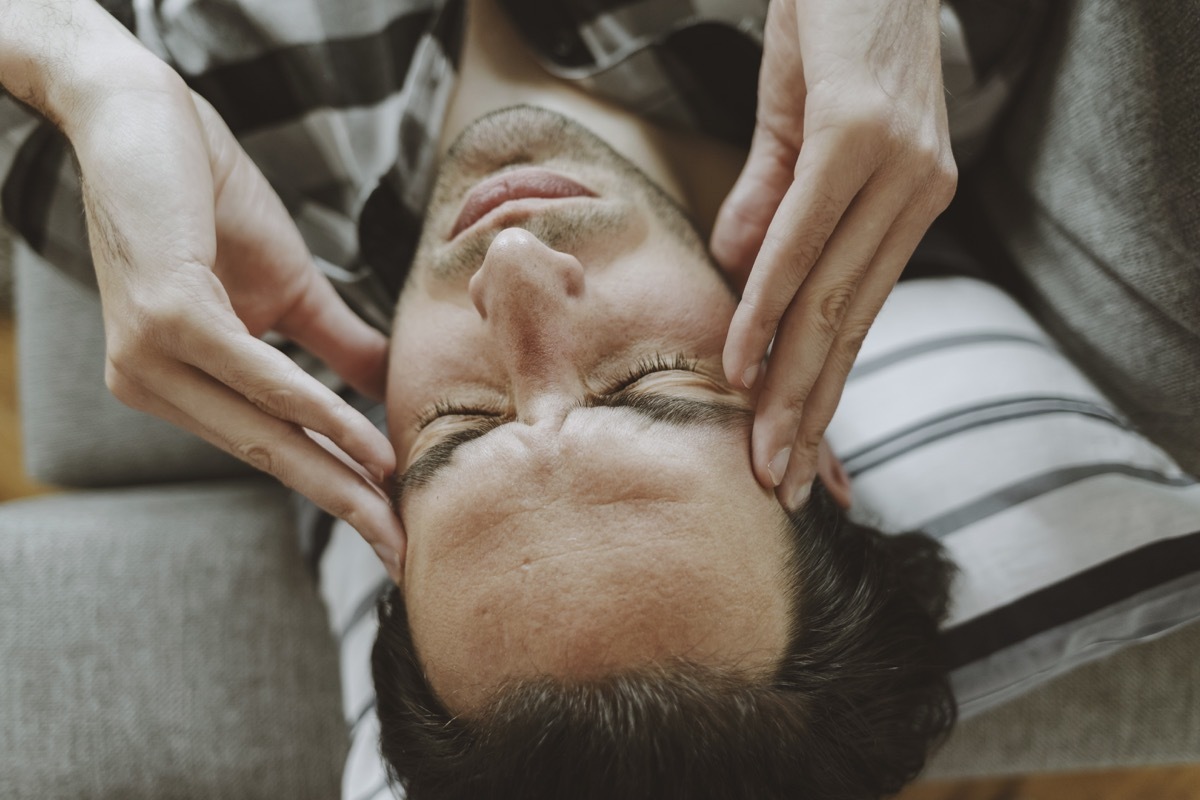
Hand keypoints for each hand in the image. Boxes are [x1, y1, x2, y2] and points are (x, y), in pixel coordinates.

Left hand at [69, 69, 404, 579]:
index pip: (269, 451)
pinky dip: (319, 411)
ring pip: (265, 429)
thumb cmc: (207, 196)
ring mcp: (153, 355)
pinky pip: (260, 376)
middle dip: (341, 511)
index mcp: (178, 384)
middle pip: (266, 459)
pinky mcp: (168, 317)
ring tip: (394, 512)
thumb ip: (333, 345)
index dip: (334, 495)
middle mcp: (153, 384)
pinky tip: (366, 445)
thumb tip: (388, 390)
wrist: (147, 114)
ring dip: (337, 475)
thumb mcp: (286, 288)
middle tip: (401, 556)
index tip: (388, 537)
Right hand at [710, 0, 956, 506]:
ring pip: (833, 296)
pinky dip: (769, 303)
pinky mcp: (862, 137)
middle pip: (852, 323)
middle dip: (811, 411)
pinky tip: (745, 360)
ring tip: (765, 453)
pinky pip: (803, 237)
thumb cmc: (833, 19)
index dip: (826, 388)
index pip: (861, 314)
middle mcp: (916, 195)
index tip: (799, 456)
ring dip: (792, 383)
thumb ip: (773, 197)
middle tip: (781, 486)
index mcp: (908, 202)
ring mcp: (897, 169)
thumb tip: (736, 267)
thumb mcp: (797, 118)